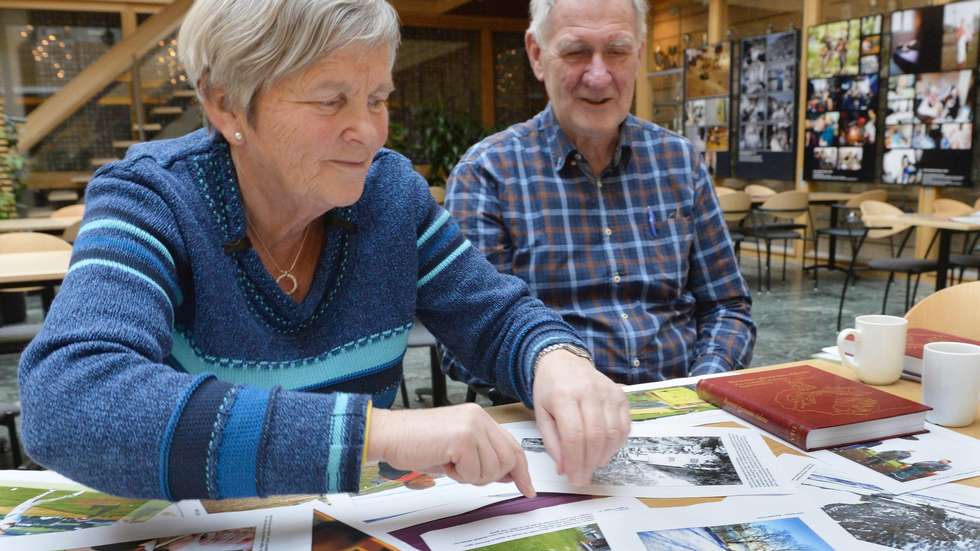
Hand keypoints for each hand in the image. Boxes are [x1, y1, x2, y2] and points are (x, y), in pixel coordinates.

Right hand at [366, 404, 534, 496]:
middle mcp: (479, 417)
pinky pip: (474, 473)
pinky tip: (444, 462)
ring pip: (492, 469)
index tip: (527, 488)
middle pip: (508, 459)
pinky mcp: (462, 439)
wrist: (389, 434)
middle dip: (491, 476)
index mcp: (479, 416)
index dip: (521, 471)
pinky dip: (459, 476)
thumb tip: (506, 474)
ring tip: (450, 463)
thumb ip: (483, 455)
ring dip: (470, 476)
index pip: (512, 445)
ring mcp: (472, 427)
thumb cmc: (415, 441)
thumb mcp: (456, 447)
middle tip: (465, 472)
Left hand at [532, 350, 629, 485]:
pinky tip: (604, 451)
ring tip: (592, 465)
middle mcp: (589, 391)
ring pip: (612, 433)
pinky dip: (616, 444)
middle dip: (589, 463)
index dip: (575, 461)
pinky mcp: (621, 395)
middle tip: (583, 478)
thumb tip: (564, 469)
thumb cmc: (549, 390)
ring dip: (603, 456)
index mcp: (564, 395)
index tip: (573, 478)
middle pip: (595, 436)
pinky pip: (624, 426)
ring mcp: (608, 392)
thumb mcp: (541, 414)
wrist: (564, 361)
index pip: (573, 435)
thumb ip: (551, 442)